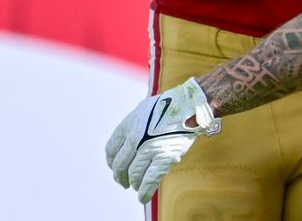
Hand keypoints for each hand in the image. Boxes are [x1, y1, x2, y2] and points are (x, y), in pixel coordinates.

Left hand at [105, 78, 219, 202]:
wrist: (190, 104)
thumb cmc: (170, 105)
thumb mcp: (144, 110)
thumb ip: (134, 126)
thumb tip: (129, 143)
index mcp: (128, 125)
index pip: (111, 150)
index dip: (112, 162)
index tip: (115, 167)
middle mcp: (135, 138)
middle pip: (120, 165)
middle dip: (120, 177)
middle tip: (123, 182)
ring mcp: (149, 148)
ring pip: (134, 174)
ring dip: (133, 183)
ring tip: (136, 187)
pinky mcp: (164, 157)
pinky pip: (150, 180)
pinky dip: (145, 191)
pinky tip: (142, 197)